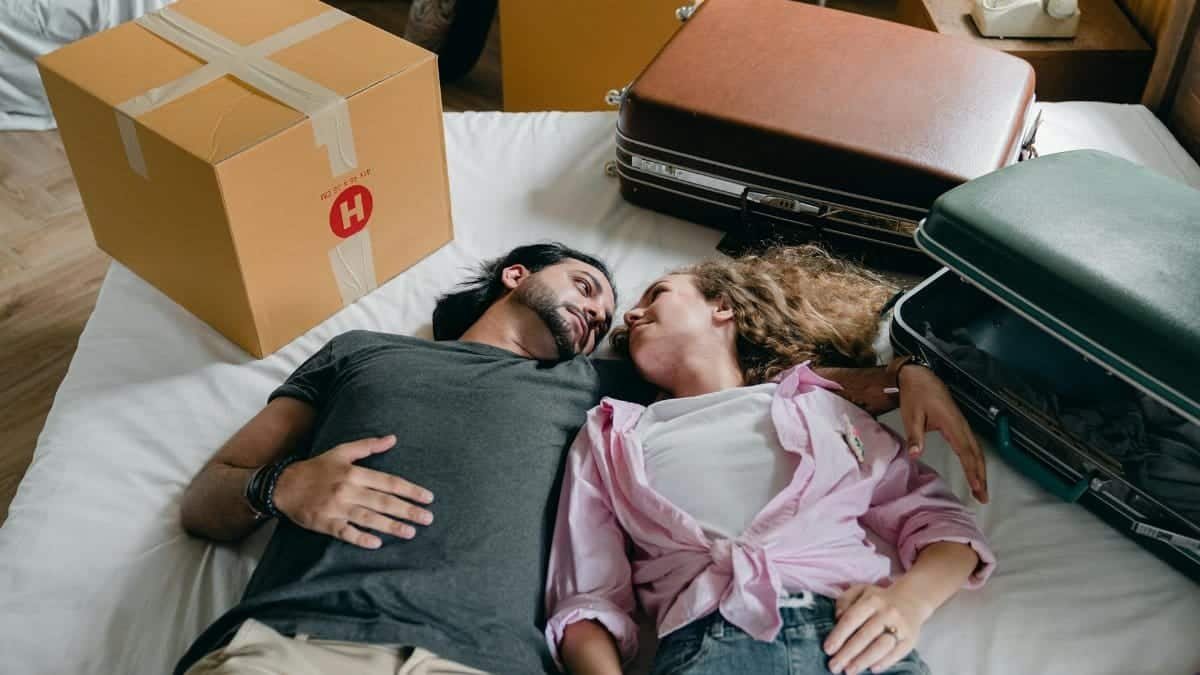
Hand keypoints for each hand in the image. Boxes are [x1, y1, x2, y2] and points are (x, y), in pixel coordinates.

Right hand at [273, 435, 434, 548]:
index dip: (410, 490)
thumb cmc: (316, 468)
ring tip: (411, 532)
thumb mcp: (341, 452)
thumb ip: (368, 446)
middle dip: (408, 510)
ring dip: (391, 526)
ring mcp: (336, 507)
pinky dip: (360, 538)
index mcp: (354, 472)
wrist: (284, 485)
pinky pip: (345, 532)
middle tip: (428, 518)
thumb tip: (393, 438)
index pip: (389, 482)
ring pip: (368, 517)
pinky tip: (376, 543)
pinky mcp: (325, 522)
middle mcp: (347, 489)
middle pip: (383, 501)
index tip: (428, 498)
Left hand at [825, 584, 927, 674]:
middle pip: (864, 635)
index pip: (851, 619)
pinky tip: (872, 669)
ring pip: (881, 646)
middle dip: (847, 653)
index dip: (838, 635)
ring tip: (850, 671)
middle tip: (834, 666)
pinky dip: (884, 662)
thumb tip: (837, 617)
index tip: (827, 650)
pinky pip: (897, 653)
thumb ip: (844, 600)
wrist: (911, 599)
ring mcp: (901, 626)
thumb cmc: (878, 599)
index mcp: (872, 600)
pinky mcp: (911, 639)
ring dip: (863, 660)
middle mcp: (887, 612)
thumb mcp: (860, 591)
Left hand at [898, 366, 987, 502]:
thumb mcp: (911, 415)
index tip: (978, 488)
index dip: (972, 471)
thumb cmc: (915, 394)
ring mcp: (962, 425)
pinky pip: (972, 445)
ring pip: (977, 451)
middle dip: (981, 476)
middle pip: (977, 455)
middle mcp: (961, 426)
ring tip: (982, 490)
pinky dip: (976, 460)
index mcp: (952, 424)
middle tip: (983, 497)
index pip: (966, 452)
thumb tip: (915, 455)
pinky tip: (975, 470)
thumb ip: (915, 436)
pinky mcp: (959, 425)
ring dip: (981, 470)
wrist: (920, 376)